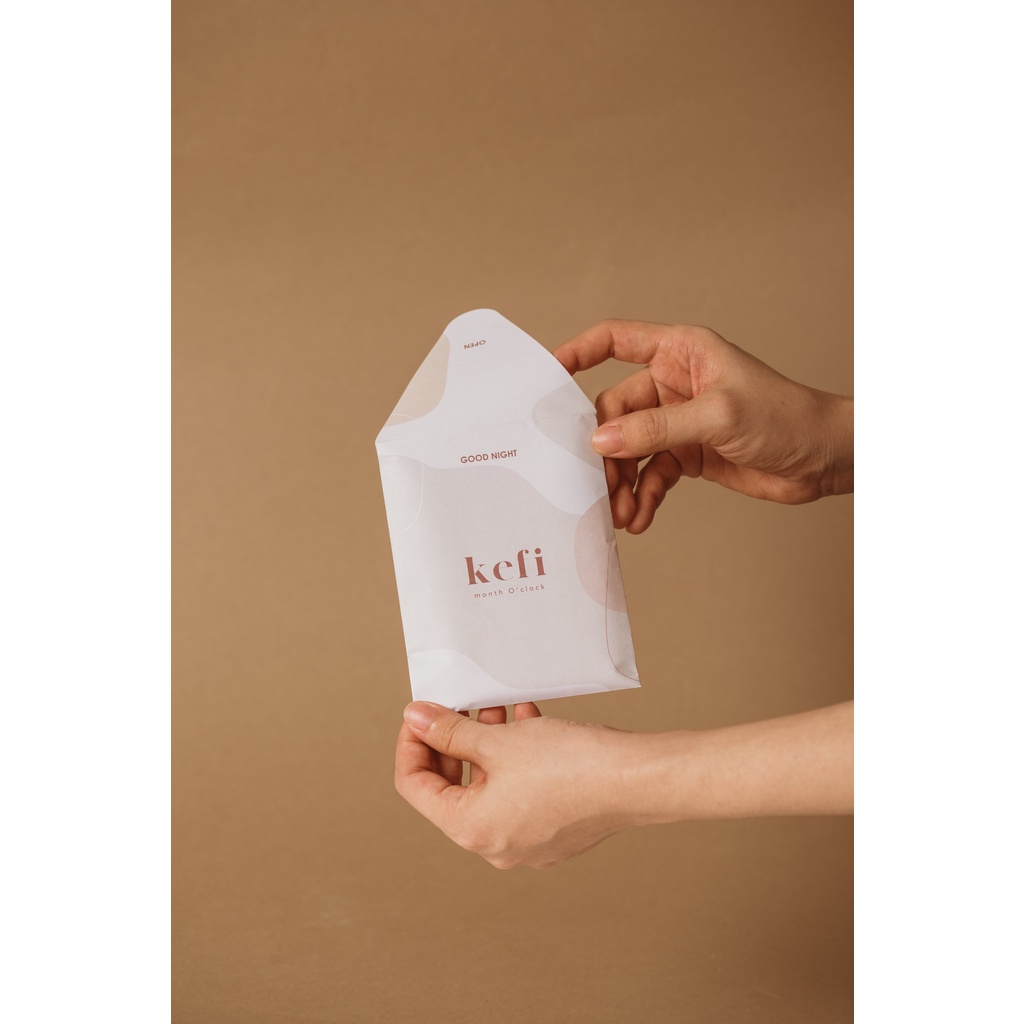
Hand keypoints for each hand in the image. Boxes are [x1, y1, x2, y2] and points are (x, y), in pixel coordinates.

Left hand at [394, 701, 853, 868]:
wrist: (634, 780)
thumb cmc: (570, 765)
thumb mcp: (499, 740)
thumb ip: (450, 730)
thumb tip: (416, 718)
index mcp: (470, 829)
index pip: (415, 786)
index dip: (412, 742)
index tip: (421, 712)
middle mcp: (493, 845)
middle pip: (450, 788)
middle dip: (453, 741)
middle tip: (458, 705)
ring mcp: (524, 841)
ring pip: (487, 786)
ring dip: (486, 744)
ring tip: (498, 706)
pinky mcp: (551, 830)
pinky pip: (517, 792)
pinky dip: (513, 759)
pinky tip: (526, 722)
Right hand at [553, 320, 853, 531]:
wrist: (824, 460)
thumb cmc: (786, 416)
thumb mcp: (717, 417)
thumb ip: (657, 428)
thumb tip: (602, 441)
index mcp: (680, 353)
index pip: (616, 340)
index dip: (579, 352)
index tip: (548, 374)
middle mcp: (674, 383)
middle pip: (615, 411)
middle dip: (604, 448)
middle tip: (592, 481)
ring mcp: (679, 421)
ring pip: (630, 448)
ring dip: (621, 480)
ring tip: (616, 511)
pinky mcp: (688, 454)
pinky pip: (651, 473)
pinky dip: (642, 496)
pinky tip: (639, 517)